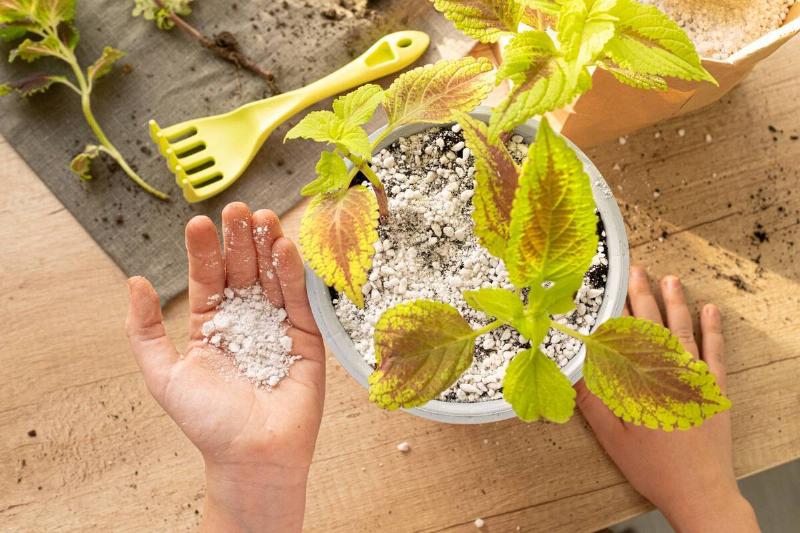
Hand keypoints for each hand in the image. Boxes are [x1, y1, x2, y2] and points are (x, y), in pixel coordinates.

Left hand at [125, 202, 324, 532]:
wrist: (252, 455)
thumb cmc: (208, 423)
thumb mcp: (163, 375)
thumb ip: (146, 330)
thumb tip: (135, 282)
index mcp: (213, 326)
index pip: (209, 278)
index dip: (204, 250)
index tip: (199, 222)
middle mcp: (246, 320)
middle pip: (243, 270)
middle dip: (239, 238)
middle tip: (237, 208)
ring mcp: (278, 326)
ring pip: (272, 277)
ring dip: (267, 246)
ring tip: (261, 216)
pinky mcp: (307, 337)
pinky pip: (299, 299)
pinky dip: (293, 272)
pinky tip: (284, 247)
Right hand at [575, 266, 758, 532]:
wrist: (700, 491)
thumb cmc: (653, 467)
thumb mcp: (612, 436)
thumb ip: (592, 400)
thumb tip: (571, 370)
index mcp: (642, 382)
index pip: (626, 336)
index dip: (618, 309)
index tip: (609, 287)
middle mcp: (670, 372)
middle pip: (655, 325)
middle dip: (644, 295)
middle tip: (637, 271)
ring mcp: (696, 379)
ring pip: (684, 331)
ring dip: (676, 303)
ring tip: (670, 279)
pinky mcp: (715, 390)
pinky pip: (715, 351)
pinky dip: (713, 329)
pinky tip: (710, 311)